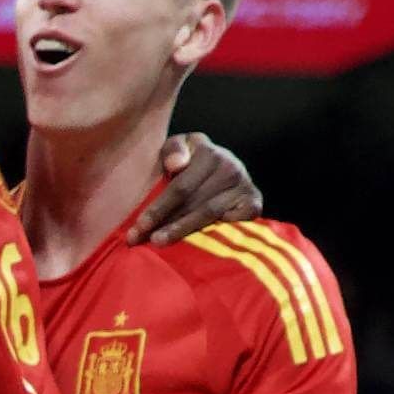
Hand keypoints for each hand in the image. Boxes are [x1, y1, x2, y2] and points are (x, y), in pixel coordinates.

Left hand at [129, 131, 263, 240]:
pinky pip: (233, 224)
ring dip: (183, 231)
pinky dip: (214, 234)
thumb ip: (173, 150)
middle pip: (193, 203)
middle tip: (143, 241)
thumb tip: (175, 165)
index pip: (180, 187)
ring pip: (209, 215)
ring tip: (160, 243)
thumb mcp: (180, 147)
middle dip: (166, 223)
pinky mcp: (254, 203)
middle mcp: (230, 167)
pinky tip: (197, 245)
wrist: (226, 166)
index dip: (159, 208)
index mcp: (209, 152)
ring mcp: (245, 186)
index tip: (139, 226)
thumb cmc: (192, 161)